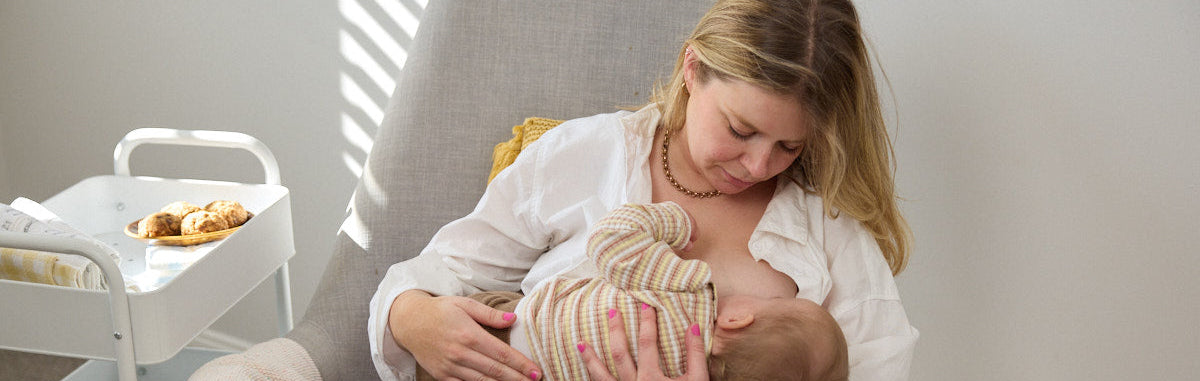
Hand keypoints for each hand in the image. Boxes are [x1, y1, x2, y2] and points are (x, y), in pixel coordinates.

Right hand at [390, 290, 541, 379]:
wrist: (409, 322)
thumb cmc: (440, 311)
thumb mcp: (465, 305)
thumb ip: (489, 314)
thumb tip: (514, 319)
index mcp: (468, 334)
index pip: (501, 353)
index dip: (521, 364)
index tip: (536, 370)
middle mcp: (460, 353)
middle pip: (495, 371)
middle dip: (518, 378)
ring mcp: (450, 367)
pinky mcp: (442, 376)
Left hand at [578, 304, 707, 380]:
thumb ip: (695, 354)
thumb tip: (693, 326)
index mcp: (652, 378)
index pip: (647, 342)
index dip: (647, 322)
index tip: (646, 304)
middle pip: (620, 353)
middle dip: (615, 330)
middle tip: (611, 311)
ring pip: (601, 376)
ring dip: (590, 359)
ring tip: (580, 344)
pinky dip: (593, 380)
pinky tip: (587, 373)